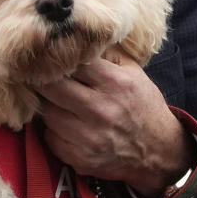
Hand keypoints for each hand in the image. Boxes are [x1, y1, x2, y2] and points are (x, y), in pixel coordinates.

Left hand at [37, 53, 190, 197]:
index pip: (72, 63)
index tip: (52, 58)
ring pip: (47, 113)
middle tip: (40, 77)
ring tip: (59, 102)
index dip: (59, 59)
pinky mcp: (80, 157)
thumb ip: (106, 54)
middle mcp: (100, 110)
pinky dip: (53, 130)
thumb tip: (77, 39)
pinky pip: (50, 137)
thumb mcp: (134, 73)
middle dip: (43, 80)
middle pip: (51, 88)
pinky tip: (66, 125)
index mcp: (115, 83)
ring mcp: (89, 137)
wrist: (156, 150)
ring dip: (49, 106)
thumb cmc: (142, 106)